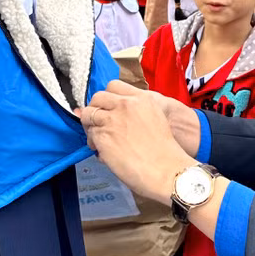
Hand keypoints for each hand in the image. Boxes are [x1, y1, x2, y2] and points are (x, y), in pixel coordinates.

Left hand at [79, 82, 195, 202]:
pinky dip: (93, 143)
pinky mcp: (103, 137)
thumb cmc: (164, 150)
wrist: (166, 170)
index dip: (108, 98)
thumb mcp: (155, 118)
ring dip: (91, 126)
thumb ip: (135, 112)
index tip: (108, 108)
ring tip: (99, 139)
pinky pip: (90, 135)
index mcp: (141, 99)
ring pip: (88, 115)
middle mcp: (125, 105)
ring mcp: (112, 120)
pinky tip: (103, 152)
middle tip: (99, 123)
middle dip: (95, 109)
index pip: (113, 86)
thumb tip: (114, 113)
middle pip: (97, 97)